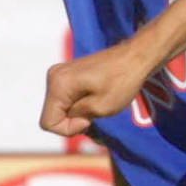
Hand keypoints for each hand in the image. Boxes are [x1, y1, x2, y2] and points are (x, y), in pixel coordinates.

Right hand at [40, 43, 155, 136]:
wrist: (136, 56)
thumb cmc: (123, 81)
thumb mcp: (101, 108)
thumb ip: (77, 117)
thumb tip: (67, 117)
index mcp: (58, 85)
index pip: (48, 123)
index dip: (69, 129)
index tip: (90, 120)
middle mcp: (53, 77)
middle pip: (54, 115)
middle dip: (74, 122)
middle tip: (97, 116)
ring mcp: (60, 74)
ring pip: (61, 108)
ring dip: (79, 114)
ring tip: (100, 108)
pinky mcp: (69, 74)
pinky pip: (67, 98)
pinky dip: (80, 105)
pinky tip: (97, 102)